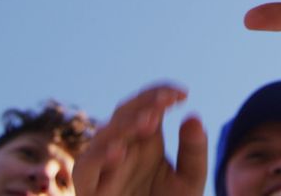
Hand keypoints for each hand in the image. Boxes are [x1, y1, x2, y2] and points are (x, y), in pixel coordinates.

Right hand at [74, 84, 206, 195]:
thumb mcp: (189, 182)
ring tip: (150, 122)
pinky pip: (86, 168)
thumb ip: (193, 153)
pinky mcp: (89, 189)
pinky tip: (120, 150)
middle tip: (164, 104)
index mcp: (145, 140)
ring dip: (125, 126)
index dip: (159, 94)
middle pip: (124, 114)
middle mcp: (122, 147)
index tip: (182, 93)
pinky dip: (100, 156)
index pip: (146, 106)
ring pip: (104, 135)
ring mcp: (103, 167)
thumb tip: (193, 117)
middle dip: (143, 105)